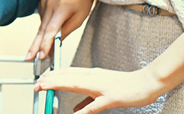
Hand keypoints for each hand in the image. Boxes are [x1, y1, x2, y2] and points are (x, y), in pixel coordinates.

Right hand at [26, 0, 93, 60]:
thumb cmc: (81, 2)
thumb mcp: (78, 20)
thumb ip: (65, 33)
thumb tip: (53, 47)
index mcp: (61, 9)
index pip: (51, 30)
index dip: (45, 44)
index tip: (41, 55)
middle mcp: (50, 5)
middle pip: (41, 30)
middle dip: (35, 46)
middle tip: (29, 58)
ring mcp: (44, 3)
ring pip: (41, 26)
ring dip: (41, 38)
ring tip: (41, 49)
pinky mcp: (41, 3)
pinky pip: (42, 20)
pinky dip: (45, 28)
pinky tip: (51, 28)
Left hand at [34, 67, 164, 113]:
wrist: (147, 82)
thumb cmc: (127, 86)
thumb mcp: (104, 91)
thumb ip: (89, 100)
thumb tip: (76, 111)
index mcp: (93, 75)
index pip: (69, 73)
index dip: (53, 76)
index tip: (41, 79)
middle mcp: (95, 77)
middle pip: (68, 77)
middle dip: (50, 80)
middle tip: (36, 84)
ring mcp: (102, 87)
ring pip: (76, 84)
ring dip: (58, 85)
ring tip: (44, 88)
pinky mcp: (111, 97)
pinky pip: (95, 105)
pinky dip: (84, 109)